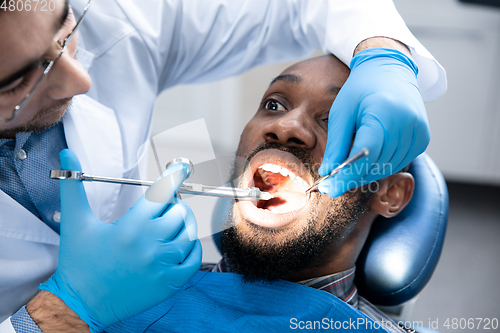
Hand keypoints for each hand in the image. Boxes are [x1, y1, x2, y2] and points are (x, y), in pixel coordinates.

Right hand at [39, 149, 201, 331]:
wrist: (80, 304)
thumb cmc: (78, 262)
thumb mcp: (76, 222)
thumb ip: (74, 187)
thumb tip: (68, 154)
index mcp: (130, 227)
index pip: (161, 193)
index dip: (173, 177)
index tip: (180, 169)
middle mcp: (150, 245)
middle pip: (179, 213)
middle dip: (174, 204)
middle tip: (164, 207)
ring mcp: (162, 266)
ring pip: (189, 235)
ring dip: (184, 224)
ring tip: (171, 223)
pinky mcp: (169, 284)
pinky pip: (194, 261)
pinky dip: (192, 248)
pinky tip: (181, 244)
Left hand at [318, 48, 429, 196]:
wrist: (390, 69)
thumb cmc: (361, 89)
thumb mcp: (342, 112)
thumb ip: (336, 144)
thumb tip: (328, 173)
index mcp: (383, 113)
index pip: (365, 154)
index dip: (347, 175)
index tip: (330, 189)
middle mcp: (406, 123)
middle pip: (377, 164)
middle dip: (352, 177)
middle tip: (332, 184)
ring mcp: (418, 132)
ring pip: (388, 167)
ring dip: (366, 173)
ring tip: (347, 168)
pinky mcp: (423, 138)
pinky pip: (399, 162)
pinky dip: (381, 166)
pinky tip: (369, 158)